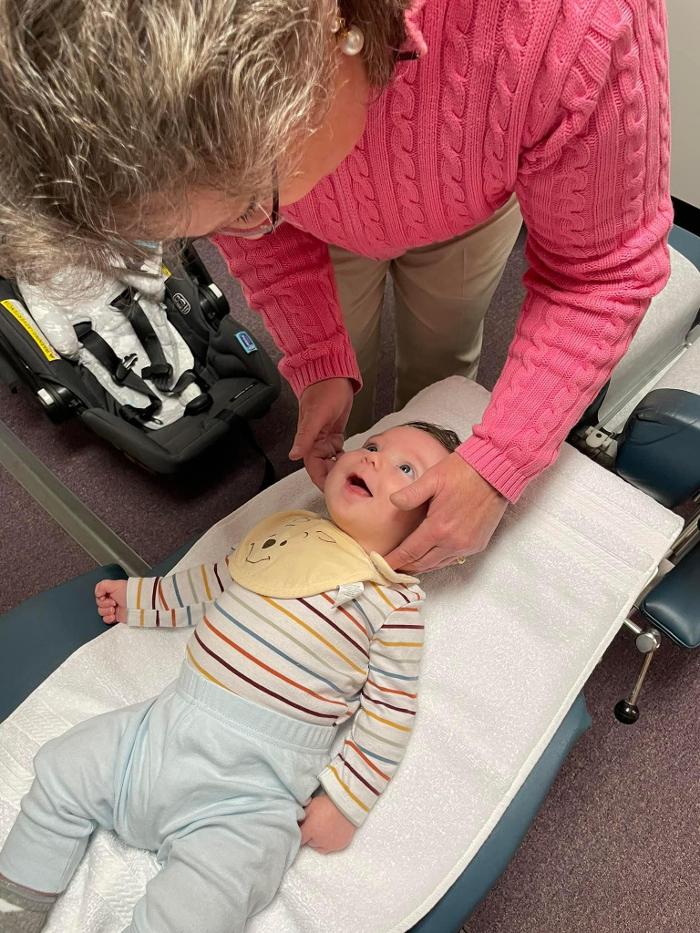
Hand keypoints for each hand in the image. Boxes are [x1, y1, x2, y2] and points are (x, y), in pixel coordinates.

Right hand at [95, 579, 127, 623]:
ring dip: (106, 611)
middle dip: (104, 603)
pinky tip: (113, 615)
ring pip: (101, 612)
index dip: (100, 596)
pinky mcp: (116, 617)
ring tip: (114, 609)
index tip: (104, 596)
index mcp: (112, 591)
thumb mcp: (116, 584)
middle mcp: (112, 599)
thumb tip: (97, 593)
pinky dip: (108, 618)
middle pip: (99, 604)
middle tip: (113, 602)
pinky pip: (106, 619)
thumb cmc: (131, 594)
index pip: (99, 594)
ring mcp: (114, 608)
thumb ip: (102, 585)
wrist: (138, 605)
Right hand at [289, 378, 353, 489]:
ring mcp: (325, 439)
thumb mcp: (316, 416)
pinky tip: (354, 463)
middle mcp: (316, 443)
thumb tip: (294, 455)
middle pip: (323, 469)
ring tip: (354, 478)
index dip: (323, 482)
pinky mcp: (335, 434)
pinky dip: (345, 459)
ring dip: (340, 470)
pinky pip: (338, 453)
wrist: (332, 375)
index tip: (333, 492)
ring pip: (331, 463)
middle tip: (350, 488)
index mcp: (309, 441)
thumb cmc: (323, 391)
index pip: (314, 469)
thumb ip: (305, 437)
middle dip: (334, 480)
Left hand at [299, 794, 355, 853]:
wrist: (348, 804)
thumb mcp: (311, 805)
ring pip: (319, 847)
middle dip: (311, 836)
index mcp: (310, 831)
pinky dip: (330, 842)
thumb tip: (296, 823)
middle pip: (310, 843)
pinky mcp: (340, 846)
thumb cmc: (328, 803)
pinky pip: (331, 848)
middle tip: (316, 825)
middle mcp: (319, 841)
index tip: (303, 829)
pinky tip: (332, 832)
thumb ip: (302, 817)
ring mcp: (330, 845)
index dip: (301, 833)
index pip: (299, 839)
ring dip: (319, 840)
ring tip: (324, 828)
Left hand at [384, 453, 507, 572]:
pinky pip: (452, 559)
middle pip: (423, 563)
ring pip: (438, 564)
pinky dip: (438, 561)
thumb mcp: (433, 478)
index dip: (394, 561)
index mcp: (438, 527)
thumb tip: (392, 501)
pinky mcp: (477, 544)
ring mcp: (467, 545)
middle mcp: (453, 542)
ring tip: (407, 565)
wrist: (496, 471)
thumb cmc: (463, 471)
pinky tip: (430, 556)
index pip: (410, 552)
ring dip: (422, 566)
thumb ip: (411, 494)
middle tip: (391, 568)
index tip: (382, 566)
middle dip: (406, 567)